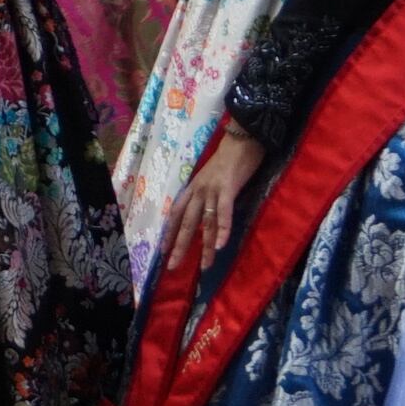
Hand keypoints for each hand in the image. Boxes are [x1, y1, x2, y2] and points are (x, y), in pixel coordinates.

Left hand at [159, 124, 266, 276]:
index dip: (169, 233)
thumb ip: (208, 196)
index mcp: (193, 188)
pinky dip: (222, 229)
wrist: (241, 138)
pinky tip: (221, 245)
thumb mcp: (213, 179)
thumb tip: (208, 215)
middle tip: (172, 267)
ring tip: (205, 266)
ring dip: (206, 246)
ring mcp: (210, 189)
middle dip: (179, 246)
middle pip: (185, 223)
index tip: (163, 251)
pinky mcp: (226, 188)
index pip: (176, 214)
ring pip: (205, 223)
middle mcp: (197, 190)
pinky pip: (223, 212)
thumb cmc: (230, 159)